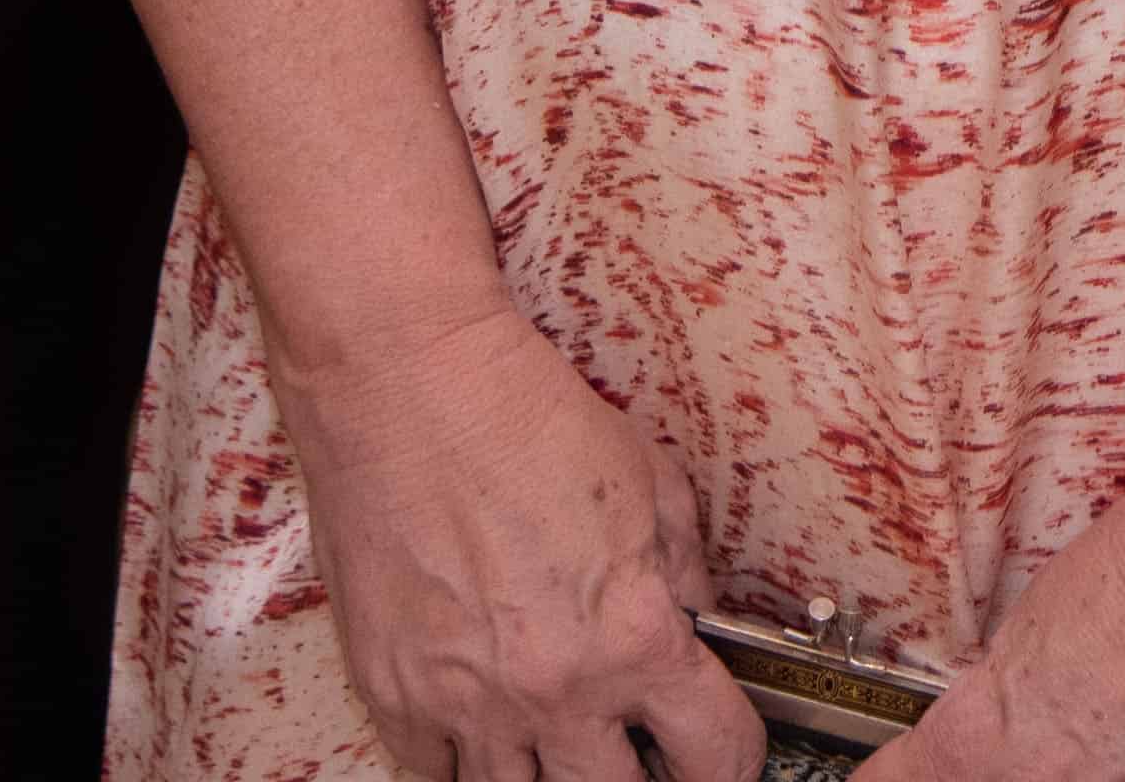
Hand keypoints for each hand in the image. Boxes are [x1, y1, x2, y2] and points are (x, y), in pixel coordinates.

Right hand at [269, 300, 758, 781]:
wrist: (409, 383)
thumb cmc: (520, 413)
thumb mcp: (650, 479)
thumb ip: (684, 567)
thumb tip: (695, 615)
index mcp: (630, 637)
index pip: (715, 754)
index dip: (732, 759)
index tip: (723, 754)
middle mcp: (551, 688)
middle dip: (639, 779)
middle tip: (638, 750)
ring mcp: (464, 702)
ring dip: (546, 775)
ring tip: (558, 741)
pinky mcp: (392, 692)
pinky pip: (430, 774)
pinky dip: (460, 760)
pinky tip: (483, 723)